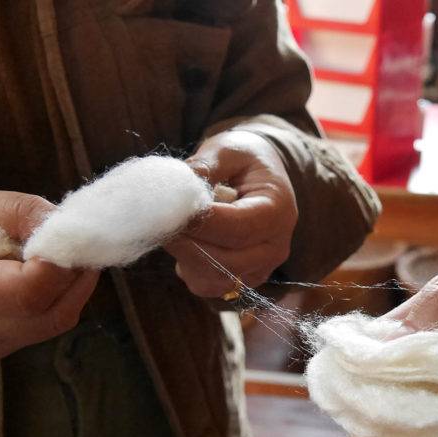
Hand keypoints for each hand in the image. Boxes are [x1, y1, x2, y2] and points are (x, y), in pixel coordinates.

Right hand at [0, 181, 99, 359]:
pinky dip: (55, 298)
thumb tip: (75, 232)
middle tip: (74, 239)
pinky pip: (43, 326)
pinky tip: (37, 272)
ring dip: (68, 287)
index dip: (61, 265)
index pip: (28, 293)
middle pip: (50, 315)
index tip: (69, 234)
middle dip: (74, 275)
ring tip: (49, 252)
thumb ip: (25, 214)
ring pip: (53, 323)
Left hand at [165, 130, 297, 297]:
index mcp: (278, 211)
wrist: (261, 177)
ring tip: (173, 229)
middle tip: (158, 222)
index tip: (165, 210)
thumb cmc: (244, 160)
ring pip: (215, 279)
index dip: (198, 223)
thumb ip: (204, 166)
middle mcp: (275, 247)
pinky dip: (189, 268)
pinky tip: (185, 243)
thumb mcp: (227, 150)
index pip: (237, 228)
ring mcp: (261, 268)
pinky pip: (209, 285)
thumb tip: (175, 188)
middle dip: (186, 243)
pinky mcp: (243, 279)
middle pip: (226, 261)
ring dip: (185, 258)